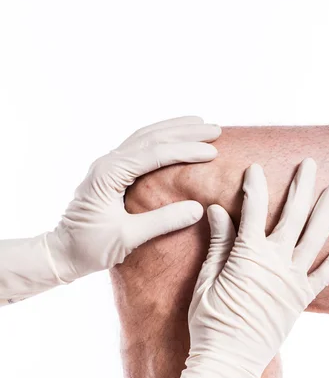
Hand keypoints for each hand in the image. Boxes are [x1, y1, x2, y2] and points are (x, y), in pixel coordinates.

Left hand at [47, 116, 220, 281]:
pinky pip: (139, 148)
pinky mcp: (111, 173)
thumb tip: (198, 208)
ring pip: (145, 137)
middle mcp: (108, 163)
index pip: (155, 154)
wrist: (62, 253)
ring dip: (173, 130)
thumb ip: (162, 221)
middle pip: (151, 137)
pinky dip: (161, 140)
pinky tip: (175, 139)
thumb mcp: (127, 238)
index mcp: (110, 174)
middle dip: (184, 132)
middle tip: (216, 129)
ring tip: (200, 124)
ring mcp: (108, 166)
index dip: (186, 151)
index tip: (213, 151)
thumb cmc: (90, 248)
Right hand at [155, 159, 328, 377]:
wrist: (228, 360)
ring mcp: (292, 280)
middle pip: (292, 216)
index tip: (254, 168)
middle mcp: (275, 262)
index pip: (253, 210)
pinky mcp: (301, 298)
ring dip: (326, 211)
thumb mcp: (207, 280)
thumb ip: (218, 243)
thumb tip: (216, 211)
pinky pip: (326, 273)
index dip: (254, 186)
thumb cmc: (210, 322)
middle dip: (300, 187)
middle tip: (309, 163)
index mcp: (248, 255)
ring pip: (315, 238)